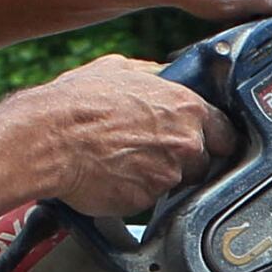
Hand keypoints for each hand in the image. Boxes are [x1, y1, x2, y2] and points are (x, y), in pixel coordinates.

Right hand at [28, 54, 234, 216]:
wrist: (46, 139)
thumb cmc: (76, 102)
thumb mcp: (118, 69)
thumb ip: (154, 76)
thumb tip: (165, 75)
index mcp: (187, 108)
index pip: (226, 132)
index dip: (213, 138)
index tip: (204, 142)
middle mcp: (186, 143)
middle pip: (204, 161)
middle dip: (186, 160)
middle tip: (152, 150)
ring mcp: (167, 175)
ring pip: (176, 183)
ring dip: (159, 177)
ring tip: (125, 161)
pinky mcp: (145, 201)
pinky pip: (148, 201)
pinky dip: (135, 192)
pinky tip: (113, 176)